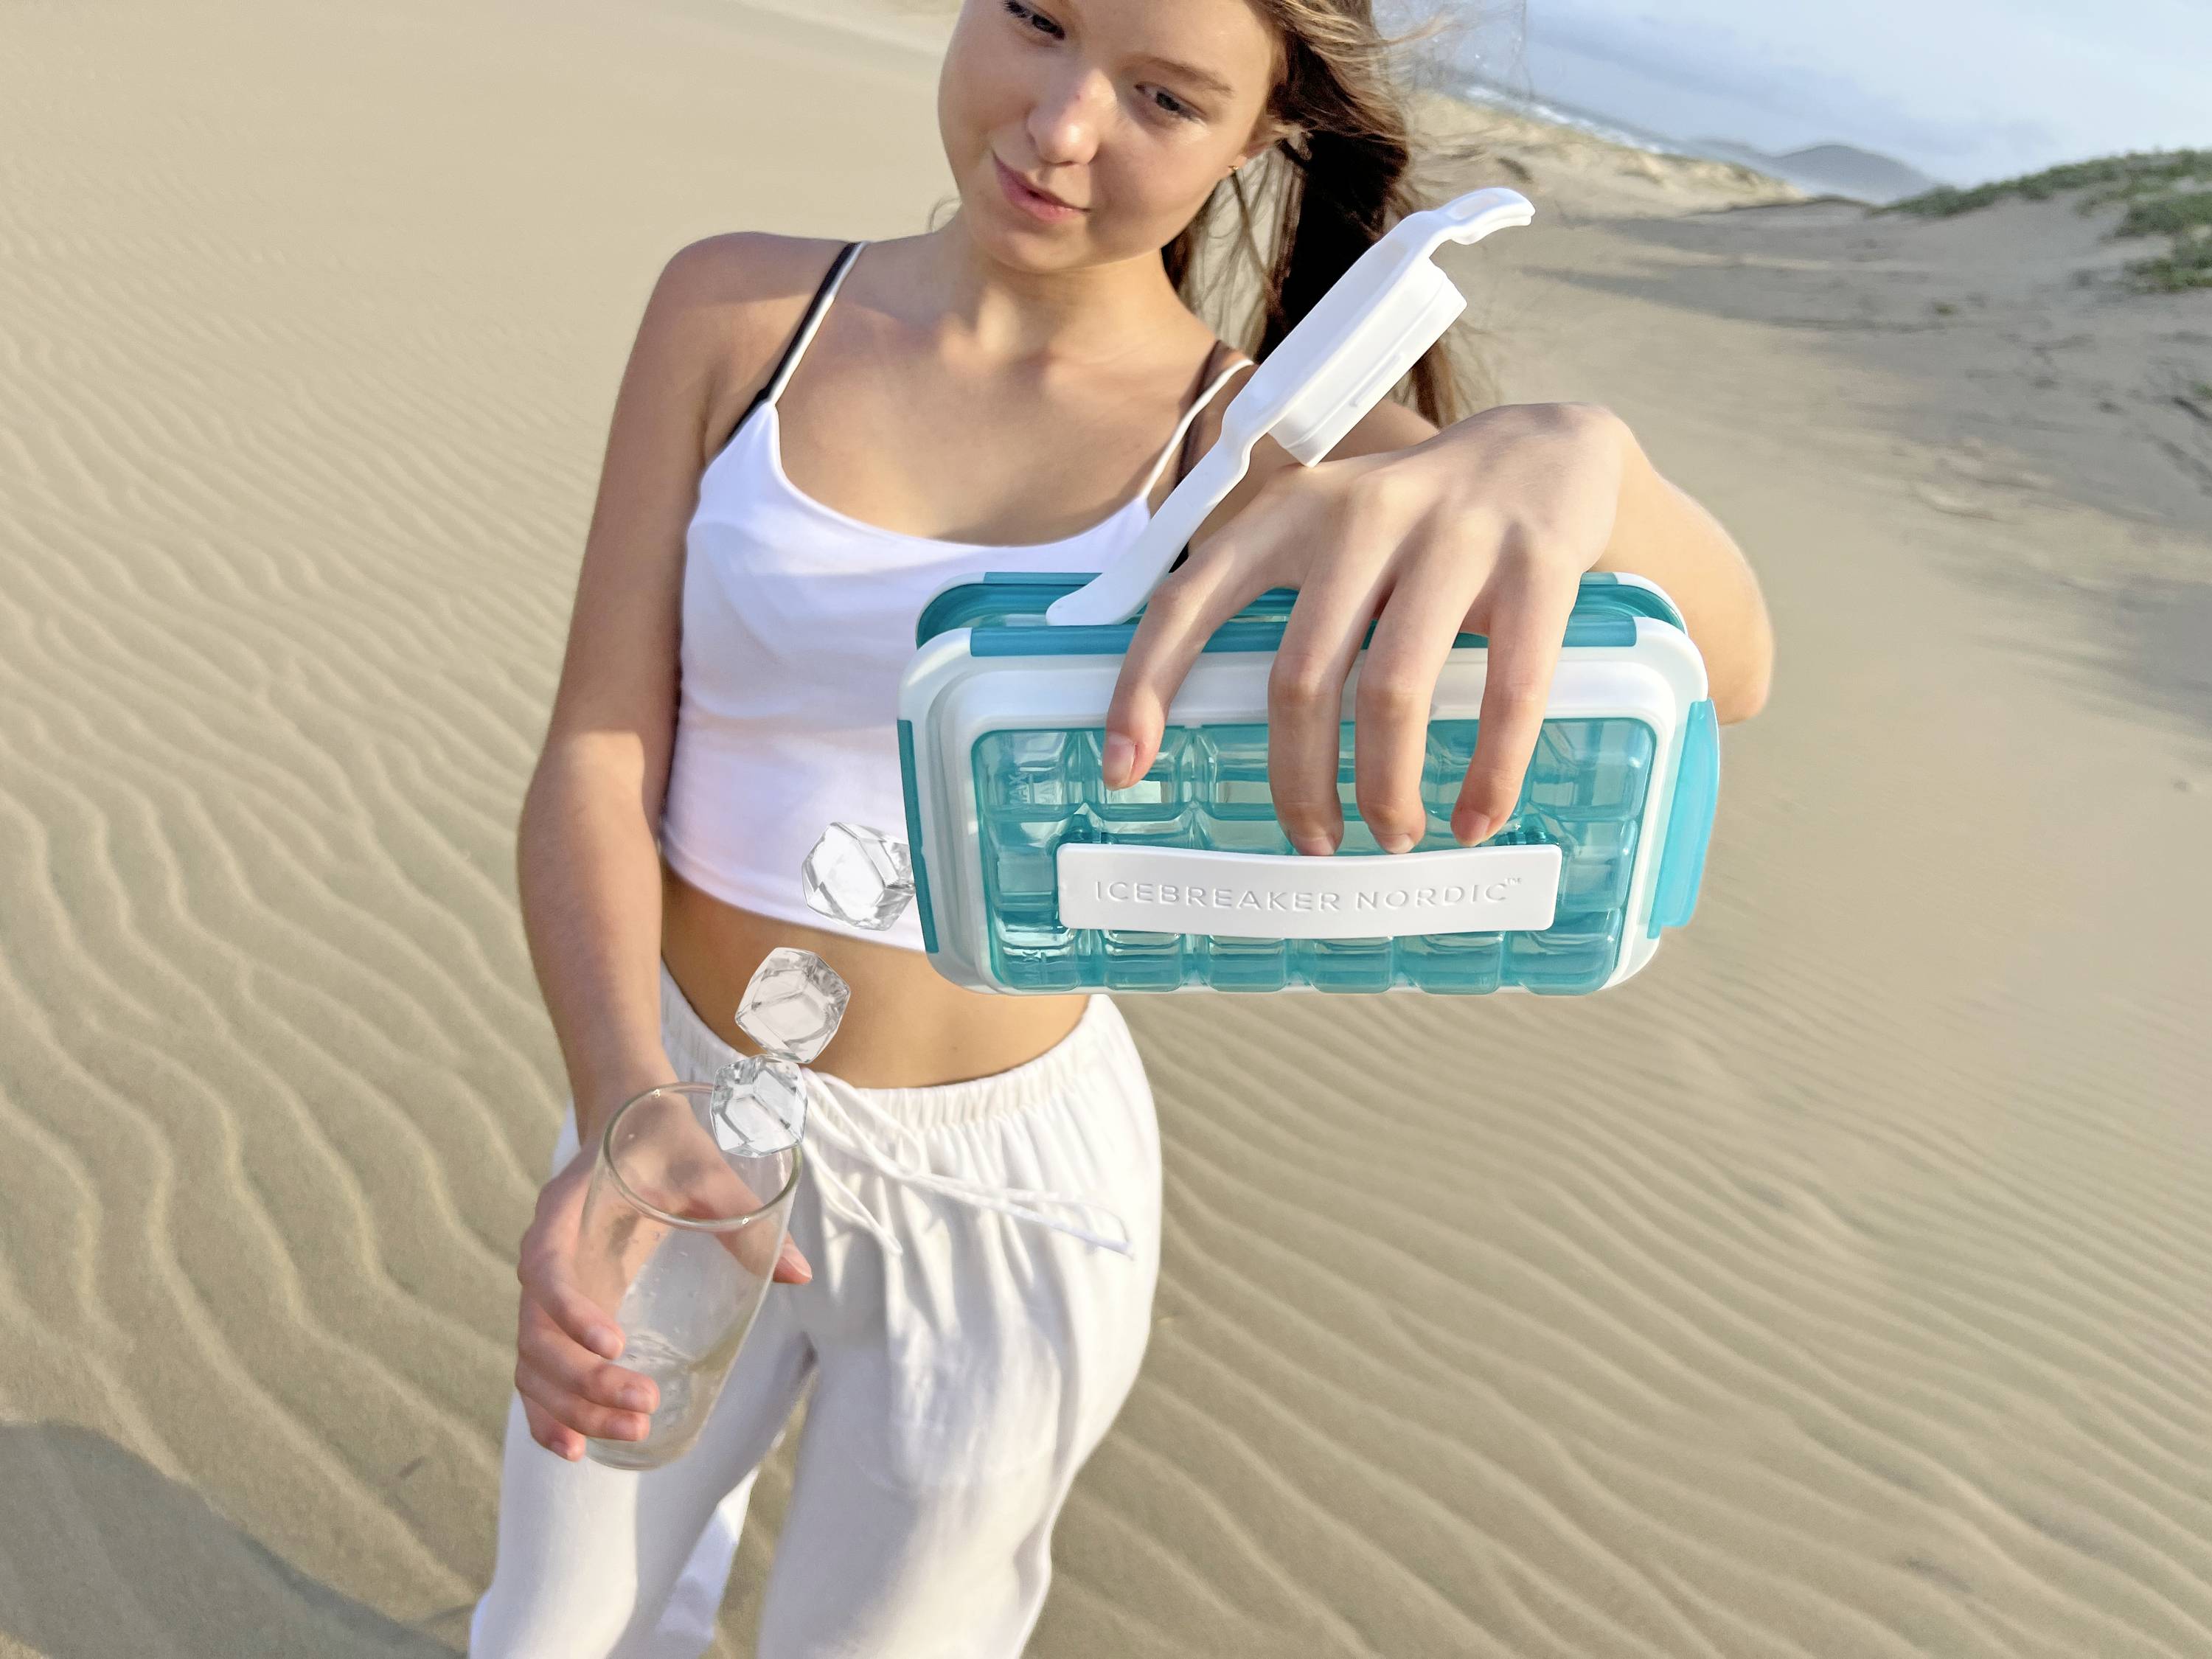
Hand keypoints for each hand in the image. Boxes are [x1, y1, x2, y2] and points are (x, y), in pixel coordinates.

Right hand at [513, 1134, 813, 1462]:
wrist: (630, 1124)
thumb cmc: (667, 1146)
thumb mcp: (706, 1172)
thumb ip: (746, 1219)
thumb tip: (802, 1275)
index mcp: (565, 1213)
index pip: (546, 1269)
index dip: (571, 1311)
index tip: (616, 1344)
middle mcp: (543, 1257)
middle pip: (537, 1335)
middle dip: (582, 1381)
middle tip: (644, 1406)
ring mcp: (546, 1292)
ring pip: (534, 1363)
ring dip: (570, 1407)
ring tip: (631, 1432)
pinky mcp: (560, 1315)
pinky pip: (538, 1370)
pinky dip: (549, 1411)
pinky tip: (580, 1447)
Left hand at [1103, 402, 1627, 854]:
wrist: (1554, 452)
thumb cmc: (1420, 521)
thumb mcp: (1331, 529)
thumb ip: (1276, 600)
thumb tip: (1205, 723)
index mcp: (1290, 513)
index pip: (1189, 598)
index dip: (1145, 687)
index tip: (1125, 773)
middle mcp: (1360, 517)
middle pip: (1300, 677)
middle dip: (1298, 782)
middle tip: (1313, 841)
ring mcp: (1452, 537)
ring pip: (1392, 693)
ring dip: (1386, 788)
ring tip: (1394, 836)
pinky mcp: (1536, 564)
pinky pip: (1506, 691)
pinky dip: (1489, 772)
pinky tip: (1475, 819)